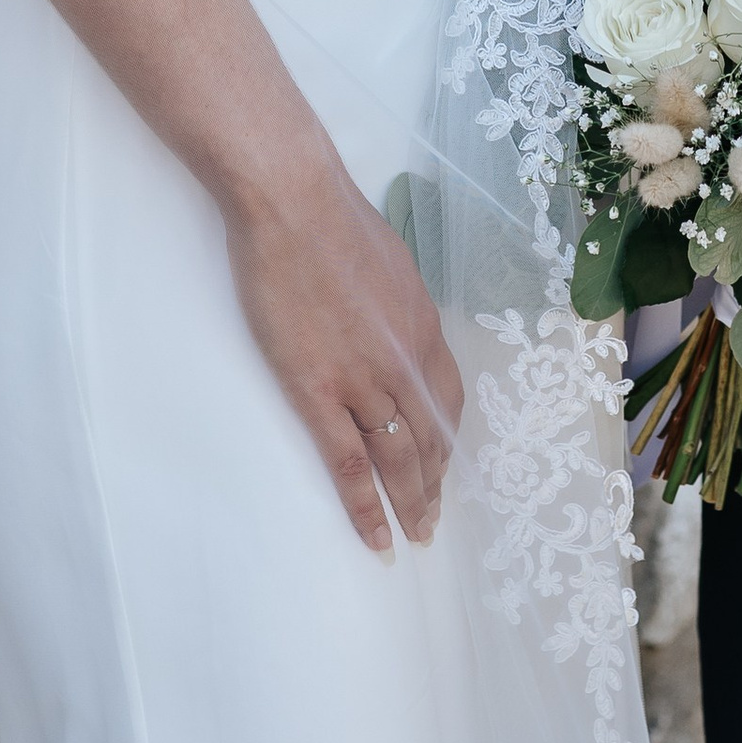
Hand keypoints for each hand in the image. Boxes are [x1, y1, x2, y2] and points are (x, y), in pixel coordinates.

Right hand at [226, 156, 464, 553]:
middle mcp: (405, 361)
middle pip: (429, 438)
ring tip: (412, 538)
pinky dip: (364, 506)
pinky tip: (374, 536)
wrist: (294, 205)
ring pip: (397, 458)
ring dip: (409, 504)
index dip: (446, 440)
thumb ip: (398, 306)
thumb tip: (395, 325)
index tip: (442, 465)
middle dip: (433, 485)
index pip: (447, 400)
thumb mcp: (392, 264)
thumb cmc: (334, 221)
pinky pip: (348, 463)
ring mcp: (364, 380)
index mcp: (423, 328)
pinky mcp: (318, 391)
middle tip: (432, 523)